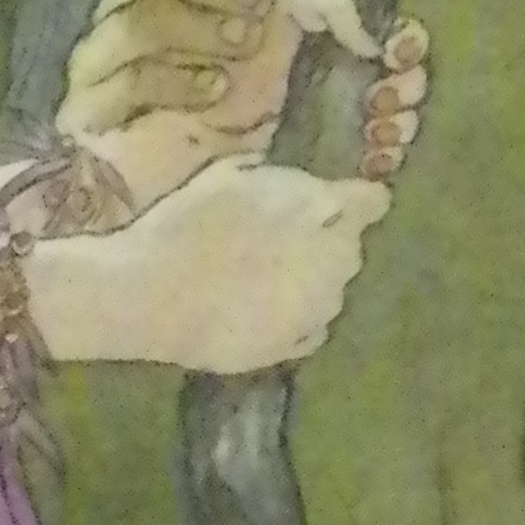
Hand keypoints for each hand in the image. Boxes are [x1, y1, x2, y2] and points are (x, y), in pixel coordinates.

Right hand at [61, 0, 426, 207]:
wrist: (166, 202)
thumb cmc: (215, 122)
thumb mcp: (266, 58)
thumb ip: (289, 7)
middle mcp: (125, 13)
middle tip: (261, 10)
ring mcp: (97, 62)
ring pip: (138, 18)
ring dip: (199, 26)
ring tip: (242, 48)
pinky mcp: (84, 112)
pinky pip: (126, 81)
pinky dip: (176, 80)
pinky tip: (213, 93)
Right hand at [100, 150, 393, 372]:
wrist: (150, 295)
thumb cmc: (188, 223)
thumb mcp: (234, 175)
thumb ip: (281, 181)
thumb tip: (298, 186)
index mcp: (327, 212)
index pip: (374, 202)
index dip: (354, 201)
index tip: (330, 204)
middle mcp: (336, 263)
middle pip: (351, 250)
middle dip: (329, 244)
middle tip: (285, 243)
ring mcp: (314, 311)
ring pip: (332, 292)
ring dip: (313, 285)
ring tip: (270, 283)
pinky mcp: (288, 348)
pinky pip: (311, 331)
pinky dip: (298, 321)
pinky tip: (266, 314)